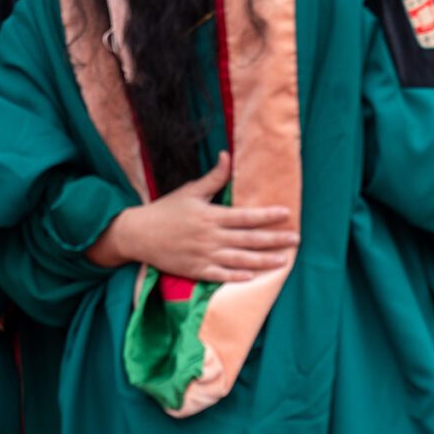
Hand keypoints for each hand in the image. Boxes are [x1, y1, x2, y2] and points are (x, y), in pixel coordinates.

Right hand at [89, 153, 298, 283]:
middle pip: (249, 240)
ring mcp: (203, 255)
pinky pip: (220, 276)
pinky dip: (237, 277)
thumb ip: (213, 178)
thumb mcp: (189, 192)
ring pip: (239, 260)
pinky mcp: (196, 271)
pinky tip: (253, 277)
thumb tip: (227, 156)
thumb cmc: (165, 211)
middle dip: (274, 240)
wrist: (137, 234)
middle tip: (296, 239)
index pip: (245, 216)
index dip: (267, 215)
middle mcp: (210, 237)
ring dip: (263, 261)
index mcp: (211, 216)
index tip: (286, 213)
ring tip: (283, 261)